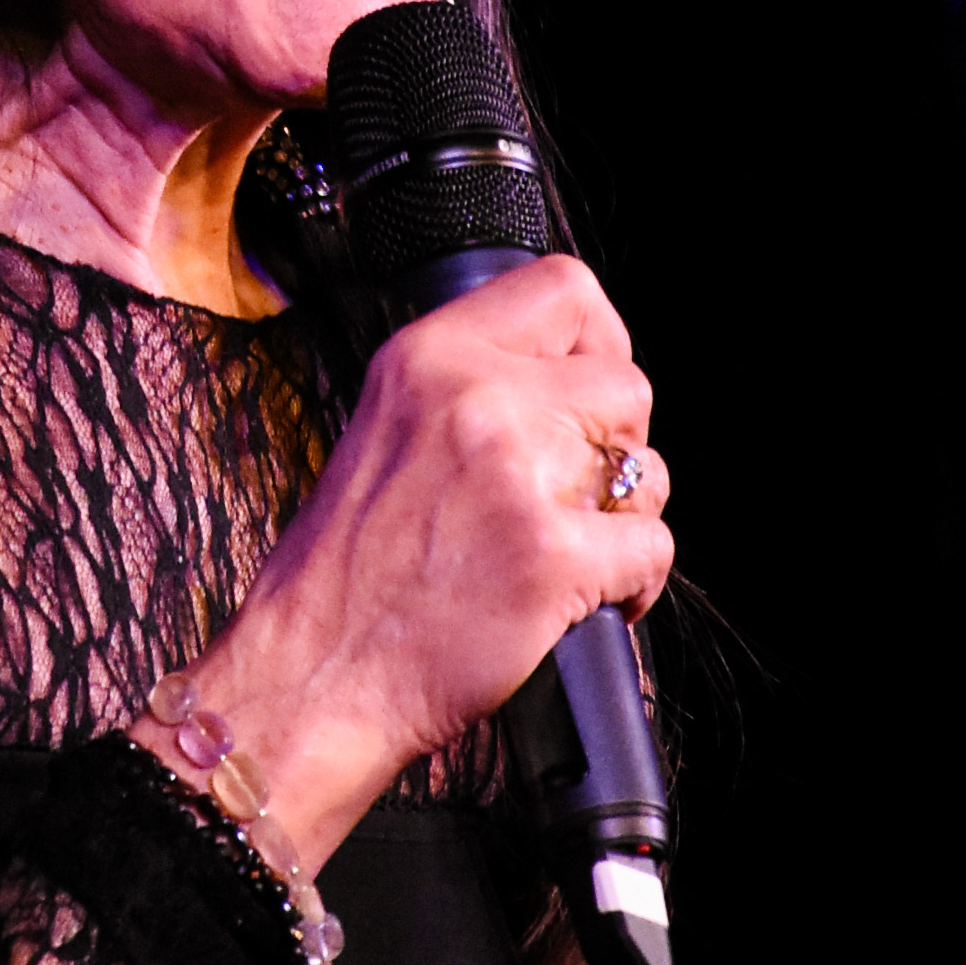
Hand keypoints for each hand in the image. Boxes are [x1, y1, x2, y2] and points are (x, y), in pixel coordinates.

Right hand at [140, 256, 669, 870]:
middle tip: (576, 491)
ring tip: (573, 551)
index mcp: (427, 358)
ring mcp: (518, 477)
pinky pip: (652, 547)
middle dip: (617, 446)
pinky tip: (592, 600)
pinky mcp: (552, 557)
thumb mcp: (386, 430)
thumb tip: (572, 380)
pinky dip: (635, 584)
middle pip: (625, 386)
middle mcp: (475, 401)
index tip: (591, 388)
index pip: (563, 288)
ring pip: (647, 469)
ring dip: (625, 516)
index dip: (599, 339)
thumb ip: (469, 391)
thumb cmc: (345, 573)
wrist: (313, 676)